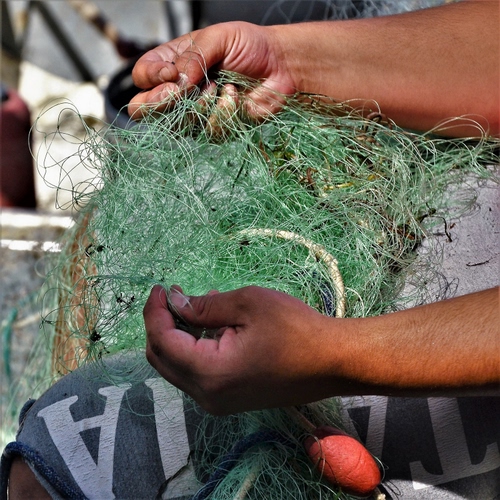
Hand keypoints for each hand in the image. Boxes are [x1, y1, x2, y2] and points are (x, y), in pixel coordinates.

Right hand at [128, 22, 295, 119]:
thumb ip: (194, 57)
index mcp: (172, 64)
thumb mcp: (219, 38)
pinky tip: (234, 97)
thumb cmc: (250, 47)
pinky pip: (208, 130)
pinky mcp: (215, 130)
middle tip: (186, 89)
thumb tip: (177, 80)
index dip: (150, 79)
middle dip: (163, 101)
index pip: (142, 78)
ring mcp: (195, 113)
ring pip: (178, 123)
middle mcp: (179, 92)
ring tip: (221, 84)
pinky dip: (224, 111)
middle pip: (147, 109)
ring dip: (201, 103)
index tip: (170, 74)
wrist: (280, 68)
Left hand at [143, 284, 353, 414]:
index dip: (155, 312)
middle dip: (160, 324)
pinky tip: (210, 327)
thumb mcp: (249, 304)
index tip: (161, 287)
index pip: (162, 342)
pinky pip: (197, 374)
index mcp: (210, 372)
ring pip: (178, 367)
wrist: (333, 362)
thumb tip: (176, 303)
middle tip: (172, 296)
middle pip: (162, 359)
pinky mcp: (229, 400)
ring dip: (177, 336)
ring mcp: (218, 402)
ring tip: (193, 306)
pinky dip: (193, 349)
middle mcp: (207, 395)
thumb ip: (205, 305)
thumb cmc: (296, 329)